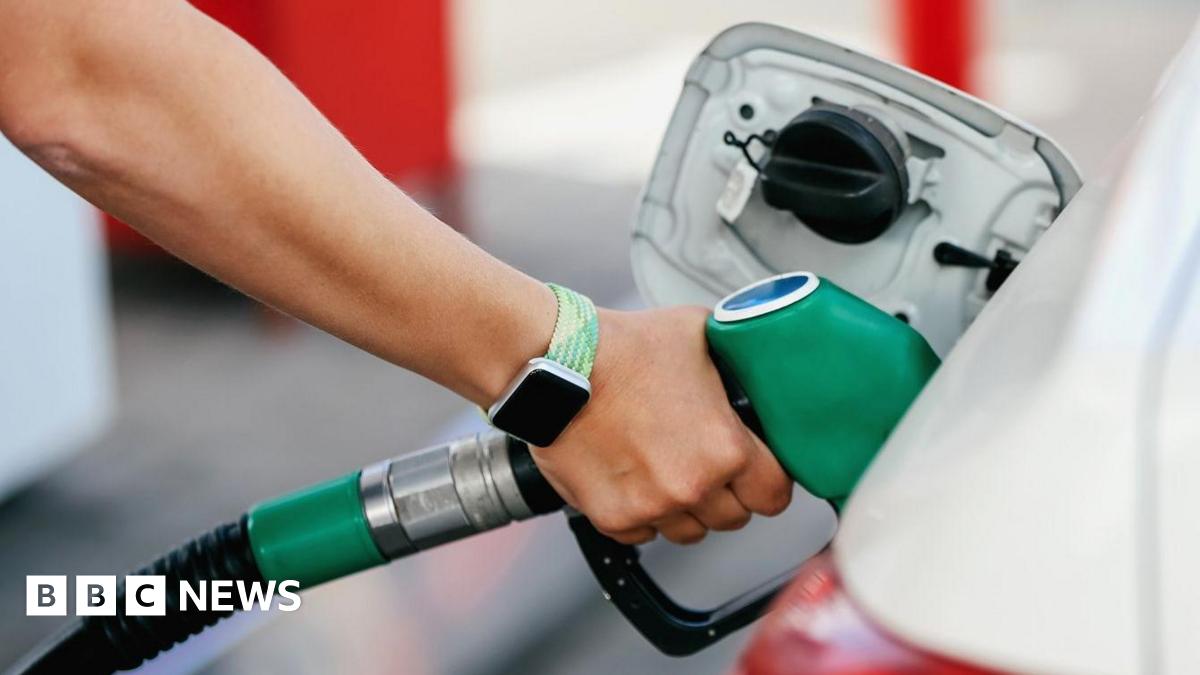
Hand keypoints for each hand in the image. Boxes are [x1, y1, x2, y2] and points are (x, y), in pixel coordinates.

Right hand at [529, 306, 792, 544]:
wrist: (555, 363)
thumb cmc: (623, 347)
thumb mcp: (699, 333)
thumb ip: (734, 357)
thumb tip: (751, 355)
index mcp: (726, 449)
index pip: (774, 494)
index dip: (767, 481)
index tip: (756, 472)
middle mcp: (693, 486)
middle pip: (734, 517)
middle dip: (726, 494)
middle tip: (704, 462)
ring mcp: (651, 507)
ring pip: (690, 532)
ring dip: (685, 509)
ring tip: (666, 470)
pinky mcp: (613, 518)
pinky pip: (644, 534)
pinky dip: (642, 514)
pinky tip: (633, 478)